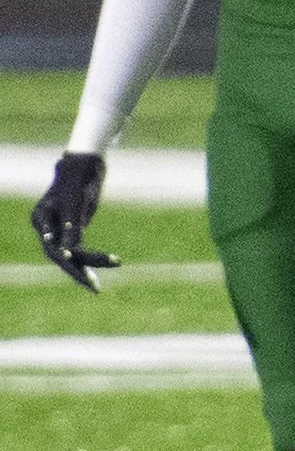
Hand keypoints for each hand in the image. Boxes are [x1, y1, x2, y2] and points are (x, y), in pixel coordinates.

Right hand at [30, 152, 114, 290]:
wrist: (86, 162)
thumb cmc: (79, 178)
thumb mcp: (76, 202)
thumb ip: (72, 226)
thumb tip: (67, 253)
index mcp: (41, 217)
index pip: (52, 246)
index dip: (66, 259)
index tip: (80, 270)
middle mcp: (46, 225)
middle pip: (58, 254)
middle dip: (76, 271)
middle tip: (94, 287)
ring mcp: (57, 227)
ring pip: (68, 254)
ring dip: (84, 269)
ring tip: (96, 288)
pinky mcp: (70, 228)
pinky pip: (76, 249)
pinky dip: (87, 260)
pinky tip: (95, 275)